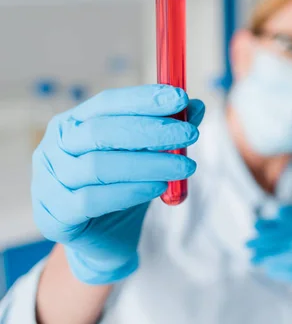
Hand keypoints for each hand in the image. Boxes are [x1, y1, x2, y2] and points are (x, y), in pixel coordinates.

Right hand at [32, 85, 204, 284]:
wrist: (105, 240)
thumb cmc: (124, 187)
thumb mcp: (147, 155)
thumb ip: (166, 130)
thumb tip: (196, 106)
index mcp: (72, 123)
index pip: (107, 103)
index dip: (143, 99)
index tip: (181, 98)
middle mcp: (54, 148)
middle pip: (102, 131)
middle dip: (151, 130)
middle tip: (190, 134)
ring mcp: (48, 182)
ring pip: (100, 166)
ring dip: (149, 164)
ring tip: (185, 167)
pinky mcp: (55, 215)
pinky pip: (93, 200)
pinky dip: (131, 191)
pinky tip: (159, 188)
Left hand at [247, 205, 291, 315]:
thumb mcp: (288, 230)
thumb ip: (274, 226)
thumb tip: (257, 226)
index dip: (276, 226)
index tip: (255, 227)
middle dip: (271, 242)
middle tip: (247, 244)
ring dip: (276, 258)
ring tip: (255, 258)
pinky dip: (284, 272)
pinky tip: (268, 269)